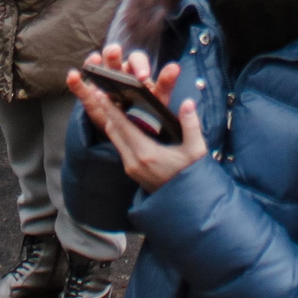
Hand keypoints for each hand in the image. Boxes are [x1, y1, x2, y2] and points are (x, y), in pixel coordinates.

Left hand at [68, 44, 207, 191]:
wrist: (187, 205)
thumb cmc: (192, 176)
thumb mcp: (196, 151)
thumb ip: (191, 125)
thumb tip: (188, 103)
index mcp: (146, 154)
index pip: (123, 126)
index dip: (111, 109)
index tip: (101, 93)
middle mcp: (133, 161)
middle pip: (113, 131)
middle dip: (107, 111)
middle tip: (101, 92)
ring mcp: (131, 168)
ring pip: (115, 139)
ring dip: (112, 121)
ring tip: (109, 103)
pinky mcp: (131, 171)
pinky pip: (120, 147)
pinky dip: (119, 132)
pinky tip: (123, 122)